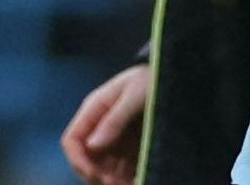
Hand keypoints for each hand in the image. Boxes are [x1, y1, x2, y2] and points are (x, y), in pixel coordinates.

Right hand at [61, 64, 148, 184]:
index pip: (72, 139)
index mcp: (94, 109)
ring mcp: (114, 138)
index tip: (94, 172)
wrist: (177, 74)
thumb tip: (93, 146)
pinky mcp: (130, 147)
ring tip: (130, 183)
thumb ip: (115, 119)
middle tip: (115, 183)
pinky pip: (122, 169)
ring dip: (111, 180)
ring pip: (103, 167)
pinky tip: (138, 180)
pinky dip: (126, 178)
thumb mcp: (135, 94)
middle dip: (96, 174)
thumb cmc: (153, 78)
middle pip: (86, 159)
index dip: (78, 158)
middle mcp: (99, 126)